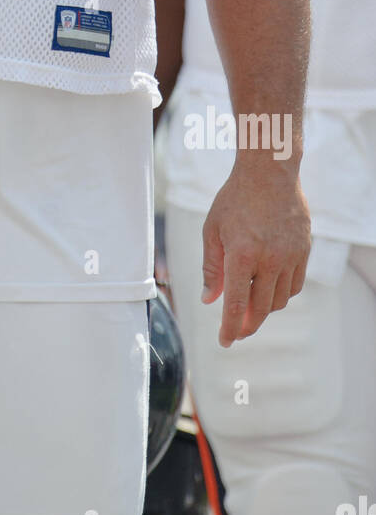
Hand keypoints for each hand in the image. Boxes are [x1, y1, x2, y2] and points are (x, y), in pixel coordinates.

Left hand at [201, 170, 309, 347]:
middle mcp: (269, 259)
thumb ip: (211, 267)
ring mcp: (290, 256)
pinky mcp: (304, 251)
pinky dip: (281, 293)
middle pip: (260, 308)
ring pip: (280, 300)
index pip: (235, 304)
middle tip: (236, 331)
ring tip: (250, 304)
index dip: (229, 328)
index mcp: (241, 254)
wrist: (269, 173)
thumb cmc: (235, 198)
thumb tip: (209, 299)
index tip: (225, 342)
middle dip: (247, 325)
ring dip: (265, 309)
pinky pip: (295, 285)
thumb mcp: (212, 230)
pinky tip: (268, 288)